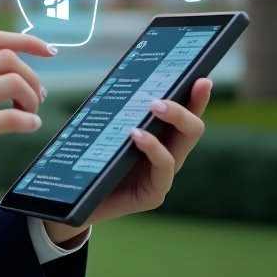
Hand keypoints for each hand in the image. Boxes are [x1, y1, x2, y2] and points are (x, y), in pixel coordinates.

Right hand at [0, 30, 52, 197]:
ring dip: (32, 97)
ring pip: (12, 83)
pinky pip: (8, 119)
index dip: (25, 40)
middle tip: (37, 95)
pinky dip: (27, 121)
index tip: (47, 50)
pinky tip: (28, 127)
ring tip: (29, 112)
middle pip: (8, 58)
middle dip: (32, 76)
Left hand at [43, 77, 211, 244]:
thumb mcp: (104, 130)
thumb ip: (117, 110)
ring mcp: (162, 175)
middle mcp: (167, 155)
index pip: (184, 113)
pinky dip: (153, 148)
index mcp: (159, 137)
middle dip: (188, 106)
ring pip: (184, 145)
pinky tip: (137, 135)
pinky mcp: (154, 194)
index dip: (196, 96)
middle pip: (192, 128)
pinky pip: (164, 167)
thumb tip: (123, 75)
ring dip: (174, 120)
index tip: (202, 78)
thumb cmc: (90, 160)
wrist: (74, 200)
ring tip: (154, 106)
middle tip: (165, 95)